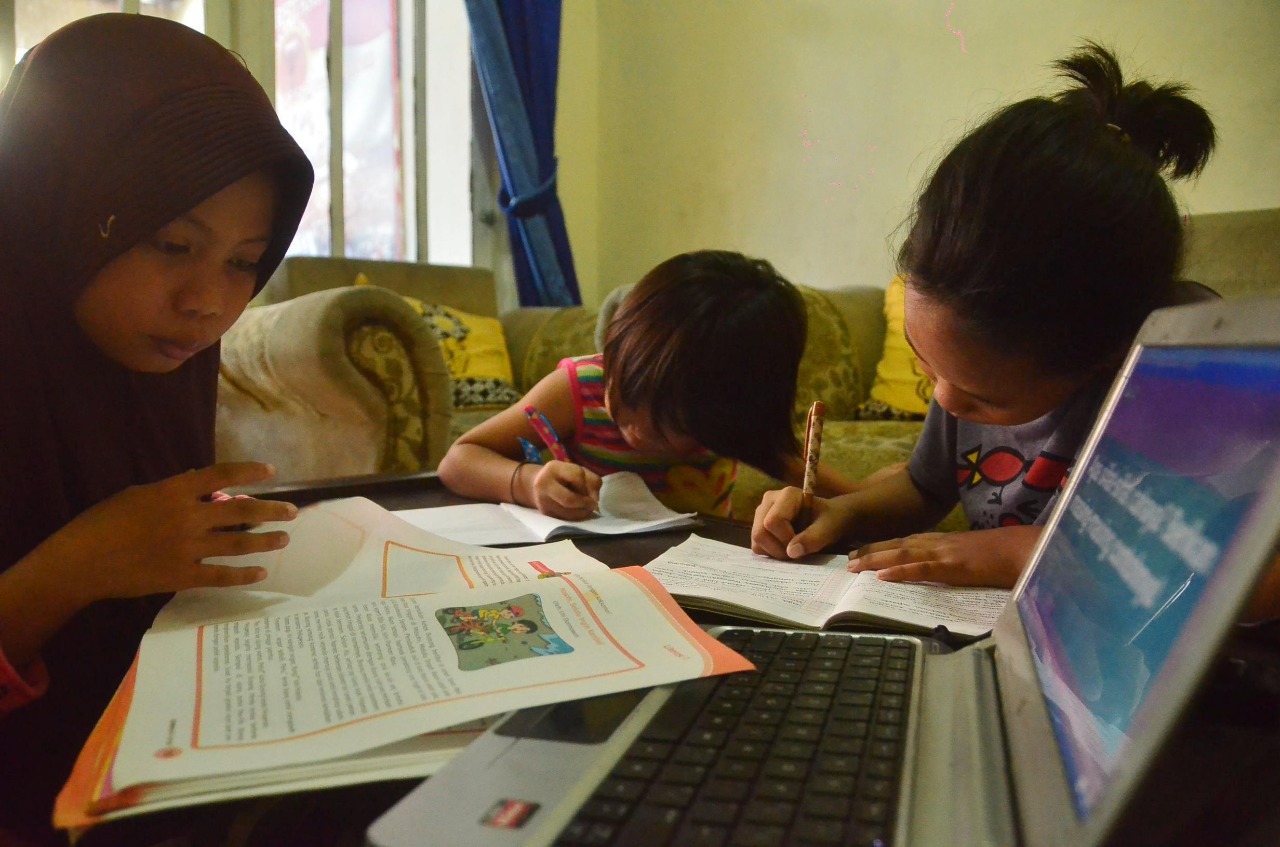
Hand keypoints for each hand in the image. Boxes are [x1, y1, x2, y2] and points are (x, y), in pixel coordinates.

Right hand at [45, 462, 297, 604]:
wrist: (81, 562)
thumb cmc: (104, 522)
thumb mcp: (139, 495)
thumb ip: (176, 492)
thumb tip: (207, 488)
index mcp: (174, 492)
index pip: (221, 475)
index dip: (249, 472)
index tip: (270, 472)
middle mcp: (187, 517)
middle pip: (240, 511)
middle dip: (270, 511)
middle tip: (293, 512)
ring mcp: (186, 548)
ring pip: (238, 543)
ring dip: (265, 541)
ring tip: (284, 538)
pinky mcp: (182, 576)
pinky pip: (221, 575)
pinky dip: (244, 574)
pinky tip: (261, 572)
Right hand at [529, 461, 601, 520]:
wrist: (537, 484)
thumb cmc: (563, 476)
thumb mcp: (578, 471)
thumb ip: (592, 481)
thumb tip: (595, 499)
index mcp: (553, 468)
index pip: (576, 476)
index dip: (586, 485)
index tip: (590, 490)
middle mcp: (543, 484)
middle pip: (569, 499)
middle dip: (585, 503)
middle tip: (593, 505)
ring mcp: (542, 501)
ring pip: (568, 513)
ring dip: (582, 512)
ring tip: (586, 508)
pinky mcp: (545, 513)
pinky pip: (565, 519)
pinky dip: (576, 517)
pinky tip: (578, 512)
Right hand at [751, 486, 853, 559]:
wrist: (830, 518)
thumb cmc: (831, 519)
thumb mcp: (829, 529)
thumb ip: (813, 538)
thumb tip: (791, 552)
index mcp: (787, 495)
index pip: (773, 522)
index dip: (786, 539)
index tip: (803, 545)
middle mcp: (769, 500)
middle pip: (760, 532)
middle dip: (778, 549)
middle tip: (797, 552)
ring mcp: (761, 512)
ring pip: (756, 541)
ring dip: (774, 552)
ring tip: (793, 550)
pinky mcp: (759, 524)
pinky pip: (756, 545)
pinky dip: (770, 553)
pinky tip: (785, 548)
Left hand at [847, 525, 1041, 587]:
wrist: (1027, 550)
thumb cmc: (1005, 555)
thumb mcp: (973, 558)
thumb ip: (955, 562)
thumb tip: (943, 572)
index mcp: (944, 541)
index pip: (906, 541)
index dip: (882, 546)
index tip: (861, 552)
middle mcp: (939, 543)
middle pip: (898, 544)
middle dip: (871, 551)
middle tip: (847, 560)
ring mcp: (945, 553)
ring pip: (902, 553)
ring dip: (875, 559)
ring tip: (853, 566)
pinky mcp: (955, 566)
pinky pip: (922, 568)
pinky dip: (900, 572)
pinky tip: (882, 577)